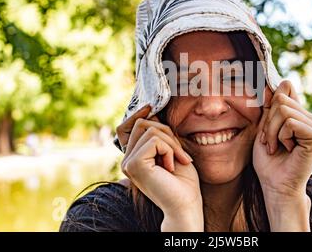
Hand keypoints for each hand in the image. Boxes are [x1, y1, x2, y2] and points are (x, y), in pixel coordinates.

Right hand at [116, 105, 203, 230]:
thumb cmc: (183, 180)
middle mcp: (127, 160)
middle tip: (179, 153)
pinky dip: (169, 150)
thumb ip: (160, 134)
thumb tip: (152, 111)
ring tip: (177, 161)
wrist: (186, 204)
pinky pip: (154, 141)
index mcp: (134, 156)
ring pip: (150, 130)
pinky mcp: (134, 165)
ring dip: (171, 143)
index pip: (126, 127)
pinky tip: (171, 166)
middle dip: (167, 132)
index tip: (152, 107)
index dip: (138, 114)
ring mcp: (128, 163)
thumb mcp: (171, 150)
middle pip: (142, 123)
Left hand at [253, 81, 311, 229]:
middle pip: (281, 99)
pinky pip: (290, 123)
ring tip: (276, 146)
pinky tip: (286, 149)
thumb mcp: (265, 128)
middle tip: (269, 141)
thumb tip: (275, 84)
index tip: (265, 121)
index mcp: (300, 115)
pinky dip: (281, 136)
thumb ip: (270, 107)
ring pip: (284, 110)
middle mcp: (311, 119)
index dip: (271, 101)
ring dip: (272, 131)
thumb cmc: (269, 161)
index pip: (286, 88)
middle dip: (268, 121)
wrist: (275, 185)